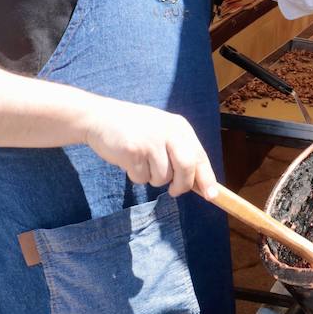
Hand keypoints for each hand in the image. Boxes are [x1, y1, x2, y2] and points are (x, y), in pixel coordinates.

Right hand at [80, 97, 215, 197]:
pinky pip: (141, 178)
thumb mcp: (163, 132)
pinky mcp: (133, 151)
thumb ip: (181, 152)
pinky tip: (129, 160)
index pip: (199, 156)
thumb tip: (200, 184)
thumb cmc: (136, 129)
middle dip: (181, 185)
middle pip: (186, 168)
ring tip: (142, 161)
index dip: (206, 178)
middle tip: (174, 191)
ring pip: (162, 178)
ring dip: (152, 178)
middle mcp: (168, 132)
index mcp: (180, 127)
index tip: (211, 196)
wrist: (101, 117)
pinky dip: (136, 175)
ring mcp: (151, 141)